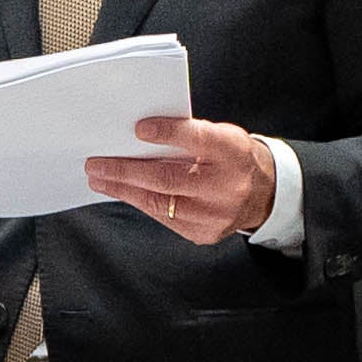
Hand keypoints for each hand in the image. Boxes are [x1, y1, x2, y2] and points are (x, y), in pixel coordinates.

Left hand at [90, 112, 277, 247]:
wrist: (264, 193)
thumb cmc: (233, 158)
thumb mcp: (221, 136)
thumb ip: (188, 134)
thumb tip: (141, 134)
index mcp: (232, 153)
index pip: (197, 139)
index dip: (167, 133)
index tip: (138, 129)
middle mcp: (225, 186)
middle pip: (168, 178)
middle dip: (126, 171)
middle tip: (97, 164)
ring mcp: (214, 215)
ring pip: (160, 203)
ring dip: (123, 190)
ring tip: (100, 179)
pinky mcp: (204, 233)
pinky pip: (164, 218)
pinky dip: (140, 202)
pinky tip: (123, 192)